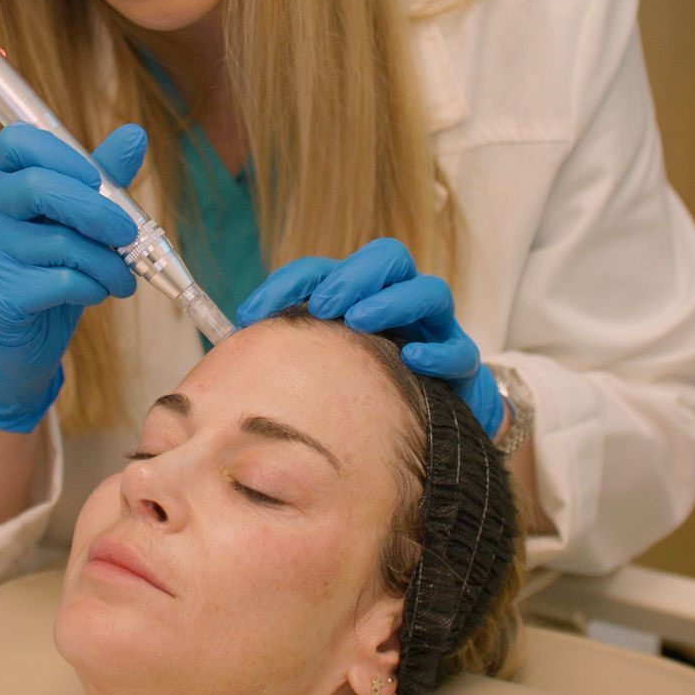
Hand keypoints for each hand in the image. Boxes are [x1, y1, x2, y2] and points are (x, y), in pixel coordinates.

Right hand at [0, 123, 146, 432]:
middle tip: (130, 232)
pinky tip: (95, 294)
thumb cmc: (52, 269)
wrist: (23, 341)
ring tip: (122, 277)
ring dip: (107, 262)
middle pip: (38, 188)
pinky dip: (93, 288)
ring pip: (60, 243)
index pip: (17, 142)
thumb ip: (104, 178)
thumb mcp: (80, 221)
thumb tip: (134, 135)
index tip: (97, 178)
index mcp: (1, 182)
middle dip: (98, 210)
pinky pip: (61, 282)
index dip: (62, 154)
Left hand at [235, 238, 502, 437]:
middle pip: (389, 258)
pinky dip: (439, 352)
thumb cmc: (365, 394)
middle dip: (354, 275)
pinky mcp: (463, 370)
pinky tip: (413, 359)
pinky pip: (461, 353)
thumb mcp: (321, 369)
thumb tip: (231, 350)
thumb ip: (287, 354)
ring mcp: (436, 331)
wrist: (431, 436)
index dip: (290, 282)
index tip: (253, 312)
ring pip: (430, 291)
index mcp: (360, 299)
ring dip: (393, 300)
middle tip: (325, 305)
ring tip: (362, 319)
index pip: (324, 270)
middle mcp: (400, 304)